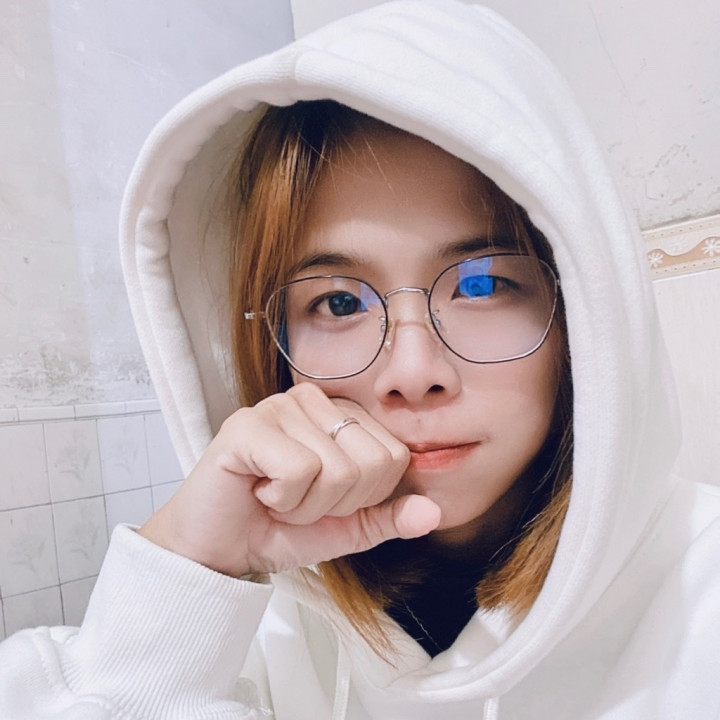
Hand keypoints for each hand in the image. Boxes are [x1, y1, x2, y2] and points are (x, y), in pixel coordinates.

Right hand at [139, 383, 440, 575]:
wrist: (220, 550)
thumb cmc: (278, 529)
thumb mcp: (345, 528)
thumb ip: (387, 517)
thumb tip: (433, 512)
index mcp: (341, 415)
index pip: (394, 457)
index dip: (364, 498)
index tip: (324, 500)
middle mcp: (312, 401)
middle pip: (370, 462)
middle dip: (335, 503)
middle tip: (297, 501)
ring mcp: (279, 407)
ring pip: (335, 470)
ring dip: (305, 506)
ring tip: (275, 495)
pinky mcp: (247, 425)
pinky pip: (299, 471)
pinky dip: (283, 500)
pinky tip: (258, 490)